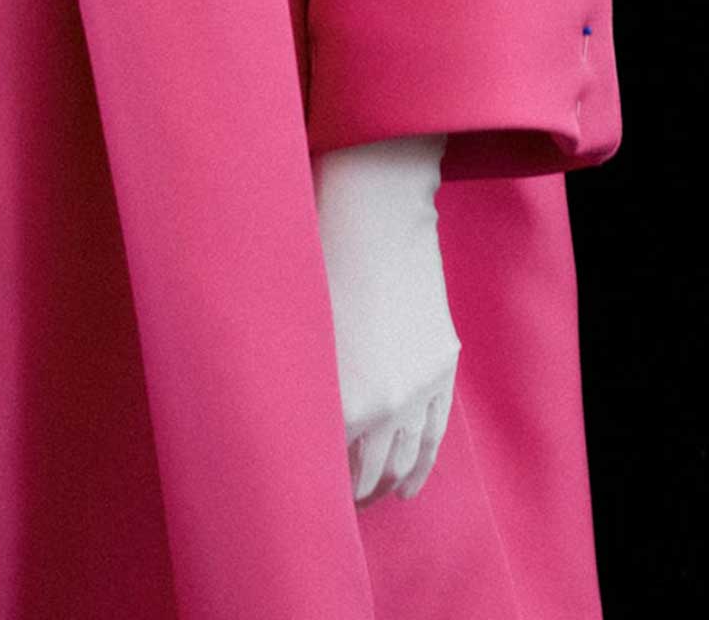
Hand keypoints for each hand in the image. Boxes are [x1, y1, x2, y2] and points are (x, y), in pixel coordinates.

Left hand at [312, 134, 458, 502]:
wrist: (378, 209)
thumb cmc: (315, 255)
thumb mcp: (289, 322)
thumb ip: (285, 379)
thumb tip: (264, 413)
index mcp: (345, 398)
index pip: (322, 464)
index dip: (305, 479)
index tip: (289, 487)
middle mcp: (389, 404)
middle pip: (367, 472)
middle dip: (345, 490)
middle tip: (323, 499)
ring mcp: (423, 386)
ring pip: (406, 460)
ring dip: (385, 483)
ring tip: (367, 497)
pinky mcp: (443, 366)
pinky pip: (436, 435)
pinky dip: (422, 464)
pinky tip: (408, 484)